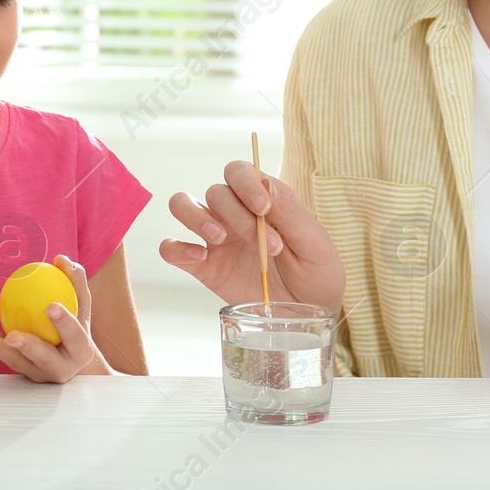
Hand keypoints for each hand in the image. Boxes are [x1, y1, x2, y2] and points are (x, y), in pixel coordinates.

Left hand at [0, 255, 109, 382]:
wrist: (71, 361)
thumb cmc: (76, 327)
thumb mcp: (81, 306)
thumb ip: (74, 282)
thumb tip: (60, 259)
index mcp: (80, 352)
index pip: (74, 337)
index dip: (64, 323)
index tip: (51, 306)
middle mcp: (59, 368)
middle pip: (43, 358)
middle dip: (28, 347)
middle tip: (12, 336)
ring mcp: (36, 372)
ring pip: (16, 361)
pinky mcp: (18, 369)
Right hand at [162, 161, 345, 311]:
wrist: (308, 317)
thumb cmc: (317, 276)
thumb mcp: (316, 246)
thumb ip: (292, 215)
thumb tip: (267, 183)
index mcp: (263, 202)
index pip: (240, 172)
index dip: (246, 183)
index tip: (263, 208)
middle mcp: (235, 215)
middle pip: (217, 193)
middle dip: (238, 216)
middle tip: (268, 246)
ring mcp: (216, 240)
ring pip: (183, 205)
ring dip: (197, 217)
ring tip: (219, 238)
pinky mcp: (204, 268)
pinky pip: (172, 249)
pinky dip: (176, 248)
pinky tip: (198, 258)